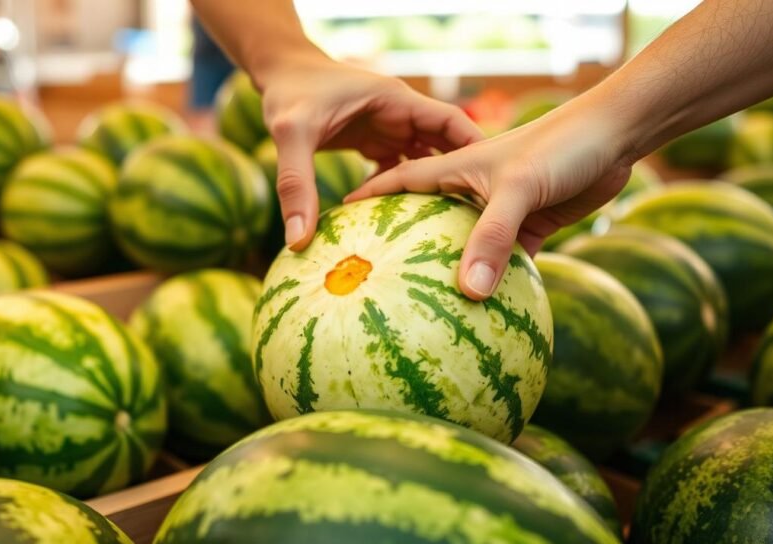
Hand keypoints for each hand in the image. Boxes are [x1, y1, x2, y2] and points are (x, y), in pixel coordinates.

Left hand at [255, 57, 483, 249]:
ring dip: (437, 188)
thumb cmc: (285, 94)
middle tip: (483, 220)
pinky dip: (407, 192)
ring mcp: (388, 128)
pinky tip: (411, 223)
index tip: (497, 184)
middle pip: (446, 146)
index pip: (451, 122)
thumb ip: (296, 184)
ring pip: (425, 160)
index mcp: (395, 100)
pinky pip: (400, 169)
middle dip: (464, 178)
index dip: (475, 149)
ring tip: (455, 228)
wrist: (275, 74)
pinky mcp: (374, 142)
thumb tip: (298, 240)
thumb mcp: (289, 135)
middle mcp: (398, 114)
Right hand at [346, 96, 634, 300]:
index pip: (400, 180)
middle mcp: (472, 190)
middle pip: (426, 219)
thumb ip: (493, 238)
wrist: (614, 137)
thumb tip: (470, 294)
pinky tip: (480, 312)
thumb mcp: (518, 189)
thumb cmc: (560, 147)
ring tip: (416, 301)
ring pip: (464, 246)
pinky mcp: (528, 228)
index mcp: (457, 169)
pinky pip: (503, 263)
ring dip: (447, 268)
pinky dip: (493, 283)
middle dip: (399, 241)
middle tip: (368, 271)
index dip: (369, 198)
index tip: (338, 218)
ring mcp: (499, 212)